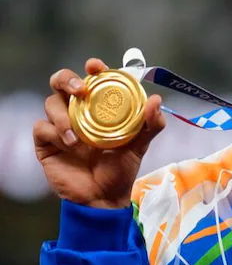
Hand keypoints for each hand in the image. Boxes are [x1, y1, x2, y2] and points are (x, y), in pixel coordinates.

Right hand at [33, 58, 165, 208]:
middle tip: (79, 89)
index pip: (93, 79)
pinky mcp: (46, 142)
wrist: (104, 198)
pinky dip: (56, 132)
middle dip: (67, 79)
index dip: (93, 68)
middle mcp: (78, 111)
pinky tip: (71, 146)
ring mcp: (60, 125)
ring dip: (64, 116)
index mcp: (100, 106)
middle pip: (61, 82)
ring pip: (51, 103)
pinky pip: (42, 127)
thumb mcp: (140, 145)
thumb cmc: (121, 168)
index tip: (96, 66)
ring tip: (78, 137)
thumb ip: (151, 124)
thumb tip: (155, 100)